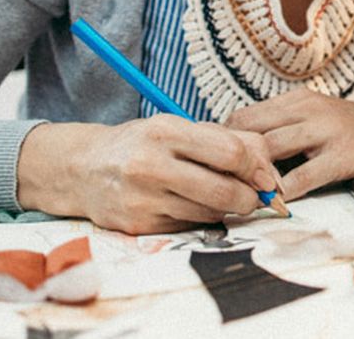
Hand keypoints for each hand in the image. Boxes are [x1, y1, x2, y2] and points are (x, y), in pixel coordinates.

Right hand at [17, 117, 282, 233]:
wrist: (83, 168)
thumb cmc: (144, 143)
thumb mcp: (181, 127)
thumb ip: (229, 139)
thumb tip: (270, 168)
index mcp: (166, 131)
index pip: (230, 153)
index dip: (256, 167)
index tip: (265, 176)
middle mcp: (150, 165)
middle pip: (224, 190)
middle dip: (250, 197)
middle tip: (255, 196)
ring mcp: (142, 199)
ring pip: (210, 213)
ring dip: (228, 209)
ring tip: (225, 196)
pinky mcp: (137, 226)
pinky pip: (188, 226)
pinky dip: (201, 218)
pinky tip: (192, 204)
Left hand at [225, 89, 353, 200]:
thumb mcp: (320, 122)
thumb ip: (287, 131)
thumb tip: (241, 153)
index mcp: (299, 99)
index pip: (244, 116)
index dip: (223, 143)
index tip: (211, 167)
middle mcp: (310, 108)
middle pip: (250, 131)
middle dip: (230, 161)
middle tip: (216, 187)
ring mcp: (329, 129)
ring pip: (271, 149)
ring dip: (252, 177)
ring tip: (239, 199)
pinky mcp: (346, 153)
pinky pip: (304, 177)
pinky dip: (285, 194)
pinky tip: (277, 206)